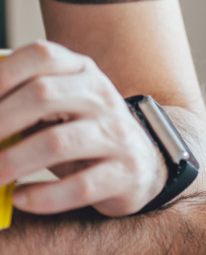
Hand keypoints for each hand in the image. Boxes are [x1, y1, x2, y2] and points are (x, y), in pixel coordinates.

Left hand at [0, 41, 166, 216]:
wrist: (143, 164)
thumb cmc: (83, 134)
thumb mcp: (60, 105)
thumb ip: (22, 98)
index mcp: (82, 72)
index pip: (42, 56)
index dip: (2, 75)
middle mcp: (103, 97)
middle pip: (43, 95)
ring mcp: (118, 135)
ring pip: (57, 143)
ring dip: (12, 162)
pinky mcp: (126, 172)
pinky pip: (80, 186)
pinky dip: (43, 196)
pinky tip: (22, 199)